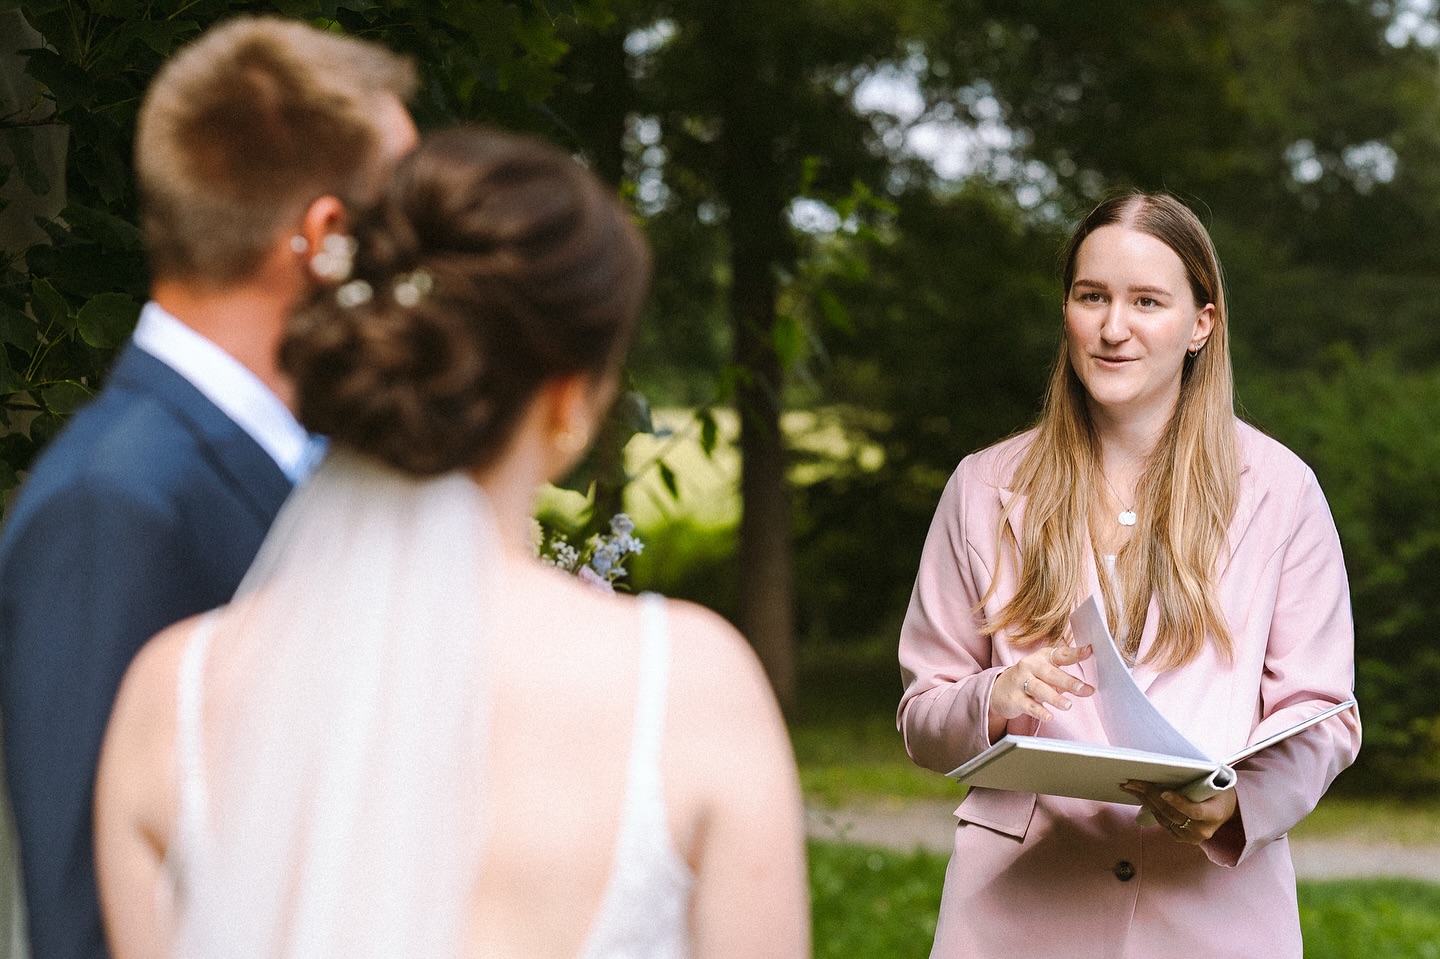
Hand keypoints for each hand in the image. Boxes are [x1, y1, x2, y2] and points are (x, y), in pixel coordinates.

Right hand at [989, 643, 1094, 732]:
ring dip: (1054, 697)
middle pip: (1050, 673)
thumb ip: (1066, 679)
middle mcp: (1030, 666)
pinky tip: (1049, 716)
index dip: (1075, 653)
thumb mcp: (1046, 674)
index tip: (1089, 651)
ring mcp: (1020, 681)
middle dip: (1068, 681)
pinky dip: (1039, 711)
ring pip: (1039, 689)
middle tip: (1083, 689)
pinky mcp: (1014, 698)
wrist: (998, 689)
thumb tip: (1087, 688)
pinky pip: (1028, 705)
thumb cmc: (1029, 679)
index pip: (1061, 654)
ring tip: (1068, 705)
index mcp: (1042, 657)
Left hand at [1121, 780, 1237, 844]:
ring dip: (1145, 801)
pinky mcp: (1181, 838)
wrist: (1225, 808)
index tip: (1164, 792)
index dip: (1179, 803)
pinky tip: (1140, 796)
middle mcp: (1203, 830)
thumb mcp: (1215, 782)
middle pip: (1172, 814)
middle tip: (1134, 782)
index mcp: (1214, 814)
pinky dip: (1150, 808)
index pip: (1195, 811)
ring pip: (1164, 818)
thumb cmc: (1218, 790)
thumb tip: (1171, 766)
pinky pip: (1162, 823)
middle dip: (1151, 796)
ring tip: (1132, 786)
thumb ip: (1198, 779)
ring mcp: (1191, 837)